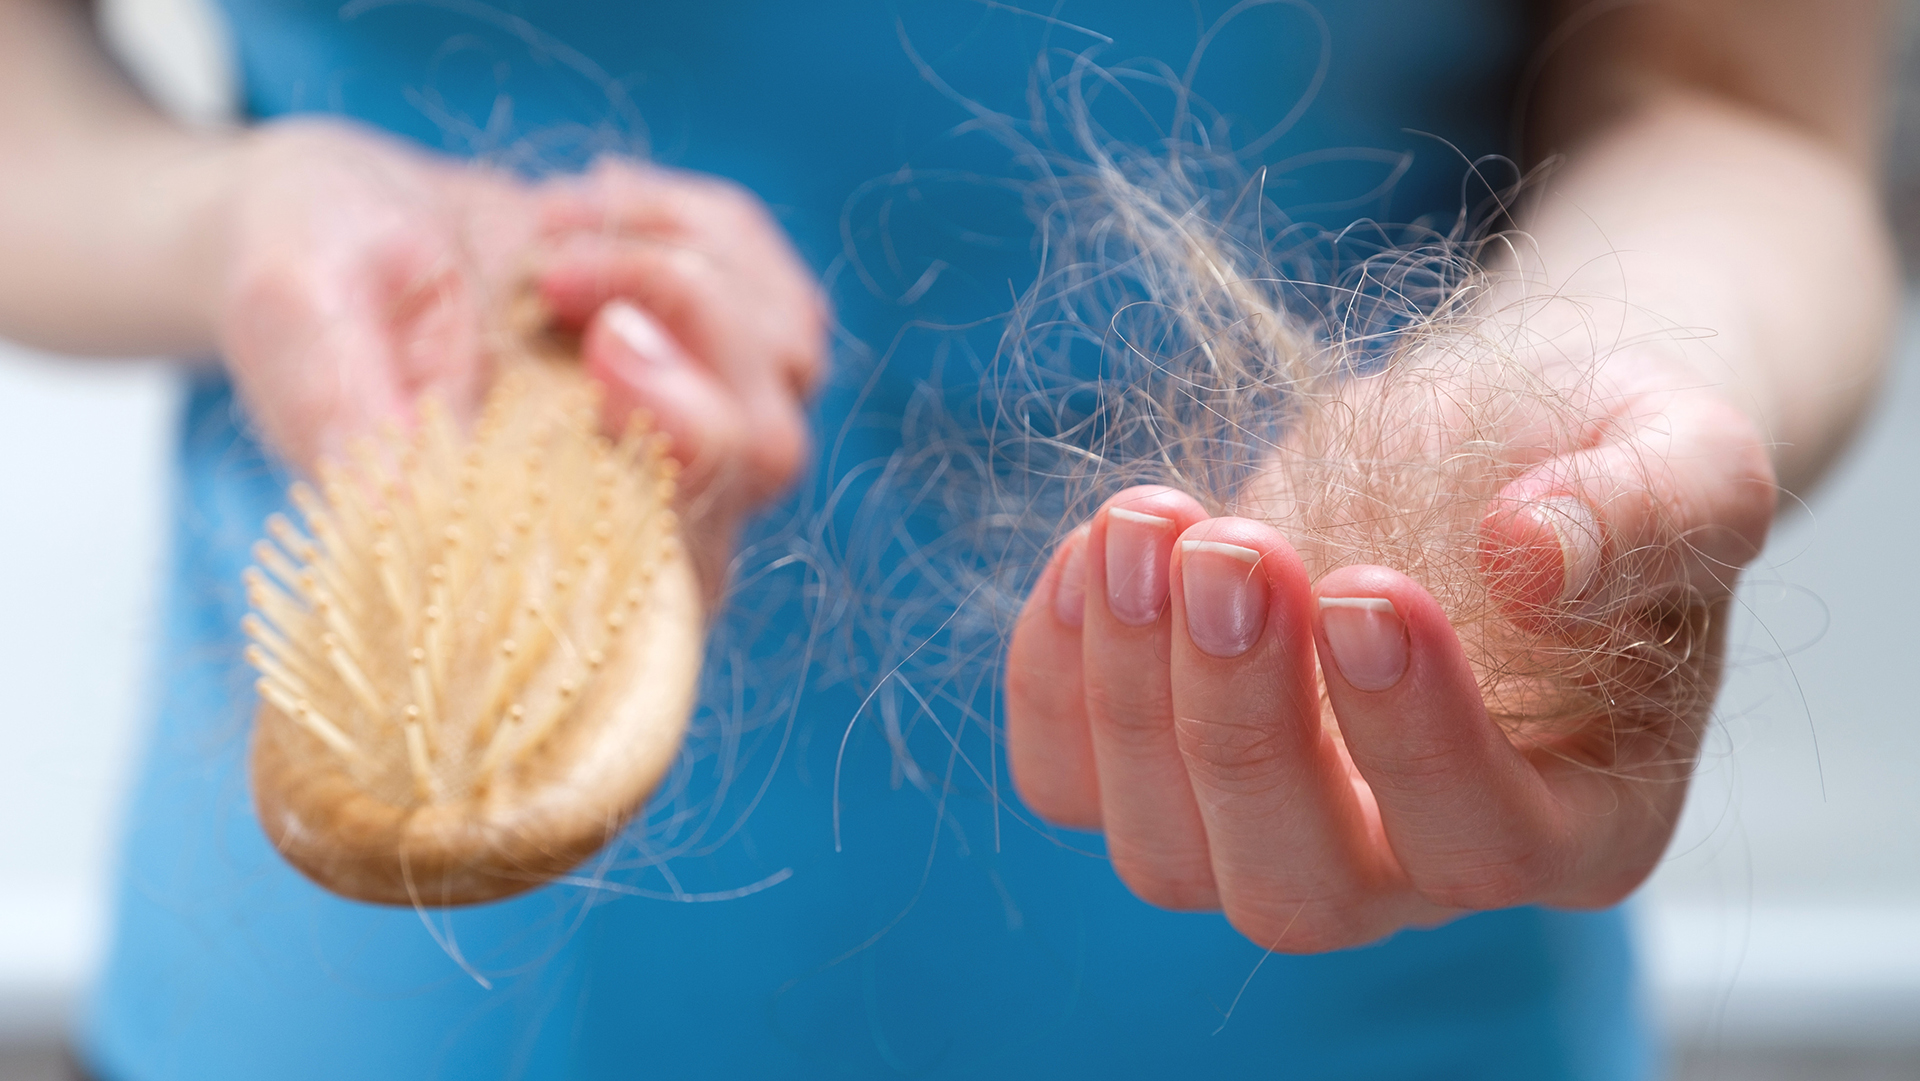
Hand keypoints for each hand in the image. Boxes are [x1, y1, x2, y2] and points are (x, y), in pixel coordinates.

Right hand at [214, 121, 824, 592]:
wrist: (339, 218)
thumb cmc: (306, 277)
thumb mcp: (292, 319)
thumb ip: (340, 413)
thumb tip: (401, 507)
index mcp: (535, 557)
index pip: (674, 572)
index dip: (680, 464)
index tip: (604, 348)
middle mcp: (639, 518)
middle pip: (764, 456)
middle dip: (686, 329)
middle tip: (557, 270)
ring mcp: (698, 436)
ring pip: (785, 366)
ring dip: (674, 263)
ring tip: (548, 236)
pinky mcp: (728, 357)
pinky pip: (783, 294)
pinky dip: (698, 226)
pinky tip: (591, 212)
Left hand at [1003, 331, 1774, 951]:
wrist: (1494, 440)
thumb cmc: (1598, 461)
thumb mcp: (1681, 453)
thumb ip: (1648, 510)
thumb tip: (1528, 561)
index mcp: (1574, 820)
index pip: (1483, 844)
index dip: (1415, 738)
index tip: (1366, 588)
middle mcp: (1414, 866)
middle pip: (1300, 891)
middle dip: (1243, 728)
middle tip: (1234, 550)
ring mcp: (1275, 829)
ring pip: (1164, 855)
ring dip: (1128, 692)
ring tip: (1147, 521)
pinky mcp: (1166, 770)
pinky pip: (1070, 781)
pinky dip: (1051, 678)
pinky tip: (1093, 546)